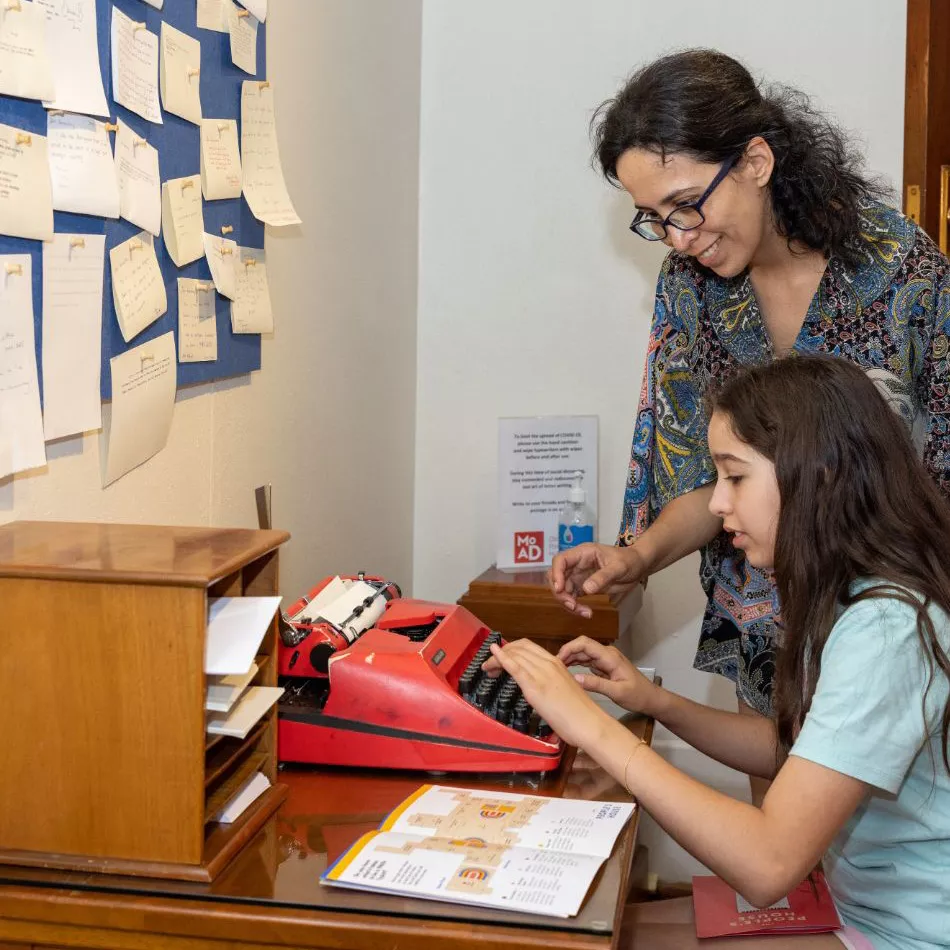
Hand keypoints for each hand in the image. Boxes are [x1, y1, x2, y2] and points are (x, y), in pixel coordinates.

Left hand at [487, 639, 613, 748]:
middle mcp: (549, 664)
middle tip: (490, 665)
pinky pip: (515, 667)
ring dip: (496, 659)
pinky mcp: (535, 687)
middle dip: (501, 653)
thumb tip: (538, 684)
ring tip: (487, 668)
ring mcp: (542, 674)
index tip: (501, 658)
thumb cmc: (579, 712)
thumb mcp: (563, 688)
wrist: (589, 724)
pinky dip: (501, 658)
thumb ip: (550, 681)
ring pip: (515, 656)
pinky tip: (492, 655)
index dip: (511, 649)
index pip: (528, 647)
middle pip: (519, 648)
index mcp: (556, 663)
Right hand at [548, 543, 644, 617]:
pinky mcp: (582, 587)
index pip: (560, 560)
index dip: (556, 574)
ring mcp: (578, 576)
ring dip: (567, 603)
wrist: (638, 567)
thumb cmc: (630, 561)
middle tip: (572, 605)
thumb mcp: (619, 567)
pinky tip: (586, 613)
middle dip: (560, 592)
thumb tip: (586, 589)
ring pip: (562, 590)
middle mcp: (576, 564)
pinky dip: (575, 607)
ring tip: (584, 612)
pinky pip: (572, 597)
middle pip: (556, 577)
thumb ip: (603, 577)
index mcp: (583, 553)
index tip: (560, 589)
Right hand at [557, 636, 658, 715]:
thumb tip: (575, 678)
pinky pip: (587, 661)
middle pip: (582, 646)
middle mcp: (607, 654)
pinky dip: (576, 664)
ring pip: (583, 653)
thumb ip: (596, 684)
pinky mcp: (604, 666)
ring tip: (556, 669)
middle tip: (553, 667)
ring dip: (570, 659)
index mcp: (610, 657)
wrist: (651, 698)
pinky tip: (567, 671)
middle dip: (567, 653)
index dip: (569, 648)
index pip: (585, 644)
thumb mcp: (617, 692)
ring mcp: (605, 659)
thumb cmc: (637, 695)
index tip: (557, 660)